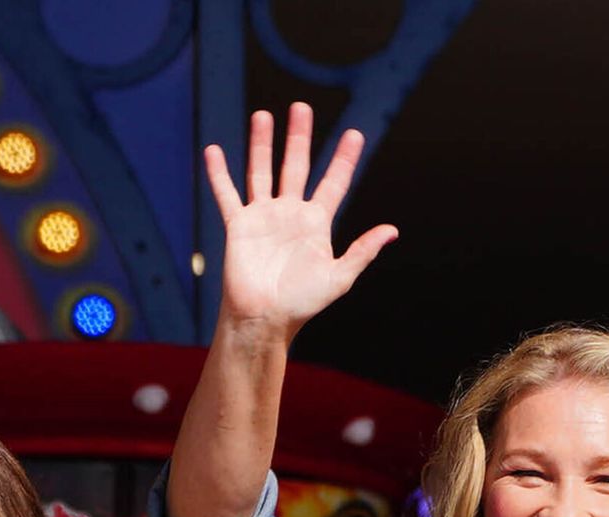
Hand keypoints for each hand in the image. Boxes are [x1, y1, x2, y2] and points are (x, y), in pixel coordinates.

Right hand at [204, 103, 395, 338]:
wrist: (266, 318)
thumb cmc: (304, 302)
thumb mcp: (341, 276)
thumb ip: (363, 250)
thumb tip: (392, 230)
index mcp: (317, 223)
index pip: (334, 182)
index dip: (344, 159)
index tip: (355, 133)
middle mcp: (291, 214)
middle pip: (296, 166)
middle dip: (299, 137)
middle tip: (302, 107)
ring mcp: (264, 217)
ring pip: (262, 171)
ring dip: (261, 144)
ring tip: (264, 116)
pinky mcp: (239, 225)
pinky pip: (227, 194)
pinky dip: (219, 173)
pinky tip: (215, 150)